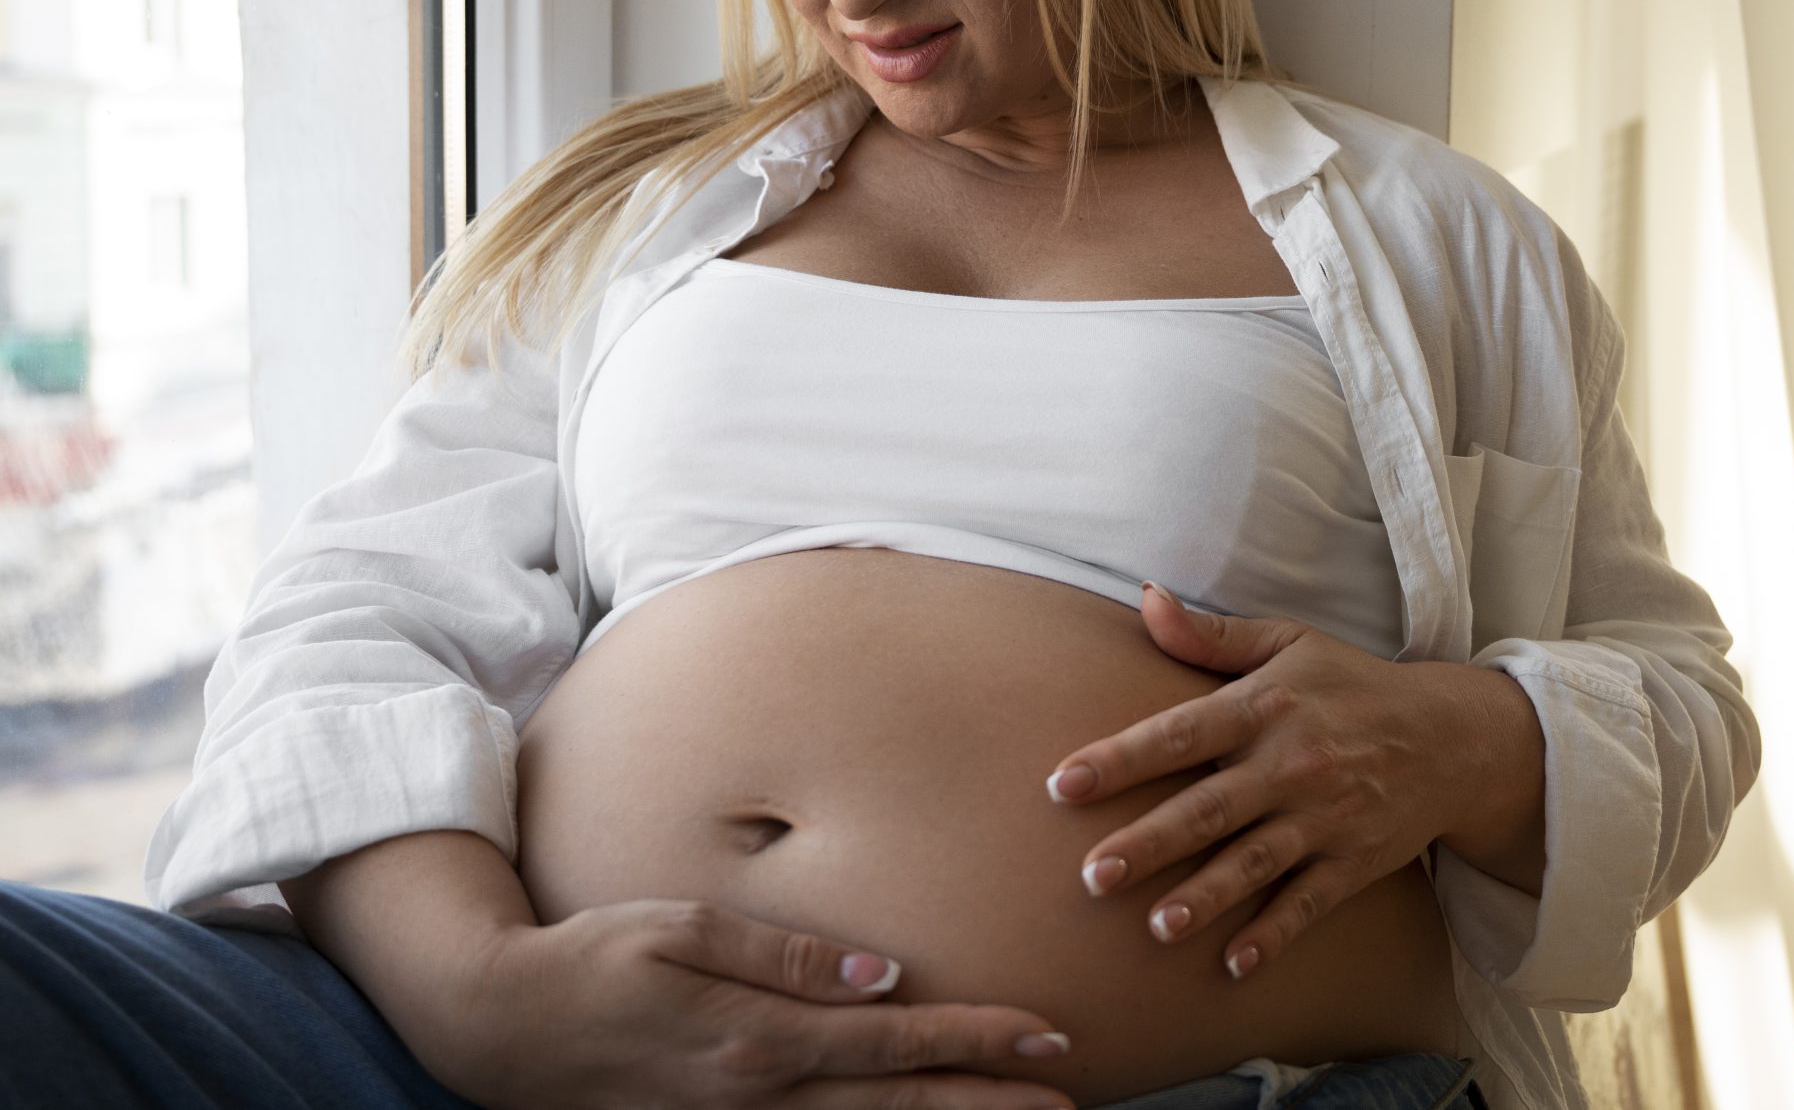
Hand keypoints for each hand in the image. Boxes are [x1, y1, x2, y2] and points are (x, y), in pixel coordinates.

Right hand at [429, 898, 1075, 1109]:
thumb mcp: (685, 930)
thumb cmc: (594, 959)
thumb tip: (885, 975)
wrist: (498, 1027)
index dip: (976, 1039)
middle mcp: (757, 1099)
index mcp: (757, 1040)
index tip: (1048, 1031)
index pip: (895, 1044)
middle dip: (989, 1101)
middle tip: (1068, 1096)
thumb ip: (788, 957)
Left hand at [1043, 582, 1495, 980]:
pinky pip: (1308, 903)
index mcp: (1265, 706)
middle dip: (1150, 843)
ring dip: (1204, 897)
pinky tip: (1234, 965)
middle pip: (1209, 808)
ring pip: (1254, 863)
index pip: (1182, 732)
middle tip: (1091, 875)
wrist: (1451, 736)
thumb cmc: (1351, 685)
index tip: (1064, 783)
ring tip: (1155, 927)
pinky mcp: (1353, 862)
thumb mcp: (1288, 644)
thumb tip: (1144, 599)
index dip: (1122, 758)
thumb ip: (1211, 635)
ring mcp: (1324, 817)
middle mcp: (1291, 764)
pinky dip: (1274, 934)